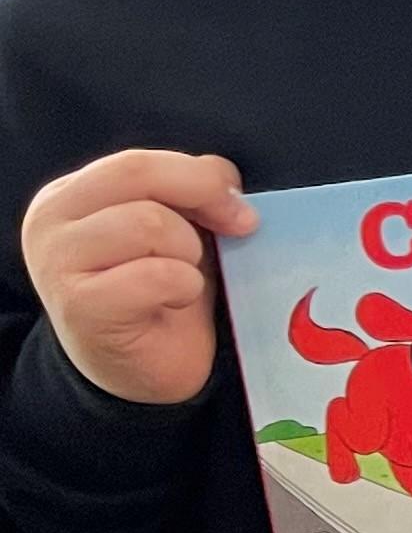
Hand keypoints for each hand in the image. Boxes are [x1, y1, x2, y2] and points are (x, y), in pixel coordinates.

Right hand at [21, 149, 251, 406]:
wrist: (144, 369)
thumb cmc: (161, 293)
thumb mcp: (178, 227)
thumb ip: (190, 190)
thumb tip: (222, 174)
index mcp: (70, 195)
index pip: (136, 162)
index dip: (198, 176)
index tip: (239, 205)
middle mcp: (51, 222)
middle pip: (136, 175)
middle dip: (201, 199)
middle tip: (238, 229)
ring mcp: (57, 263)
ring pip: (148, 223)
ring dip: (188, 253)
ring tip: (181, 278)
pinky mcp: (79, 305)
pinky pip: (156, 274)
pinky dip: (183, 286)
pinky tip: (174, 302)